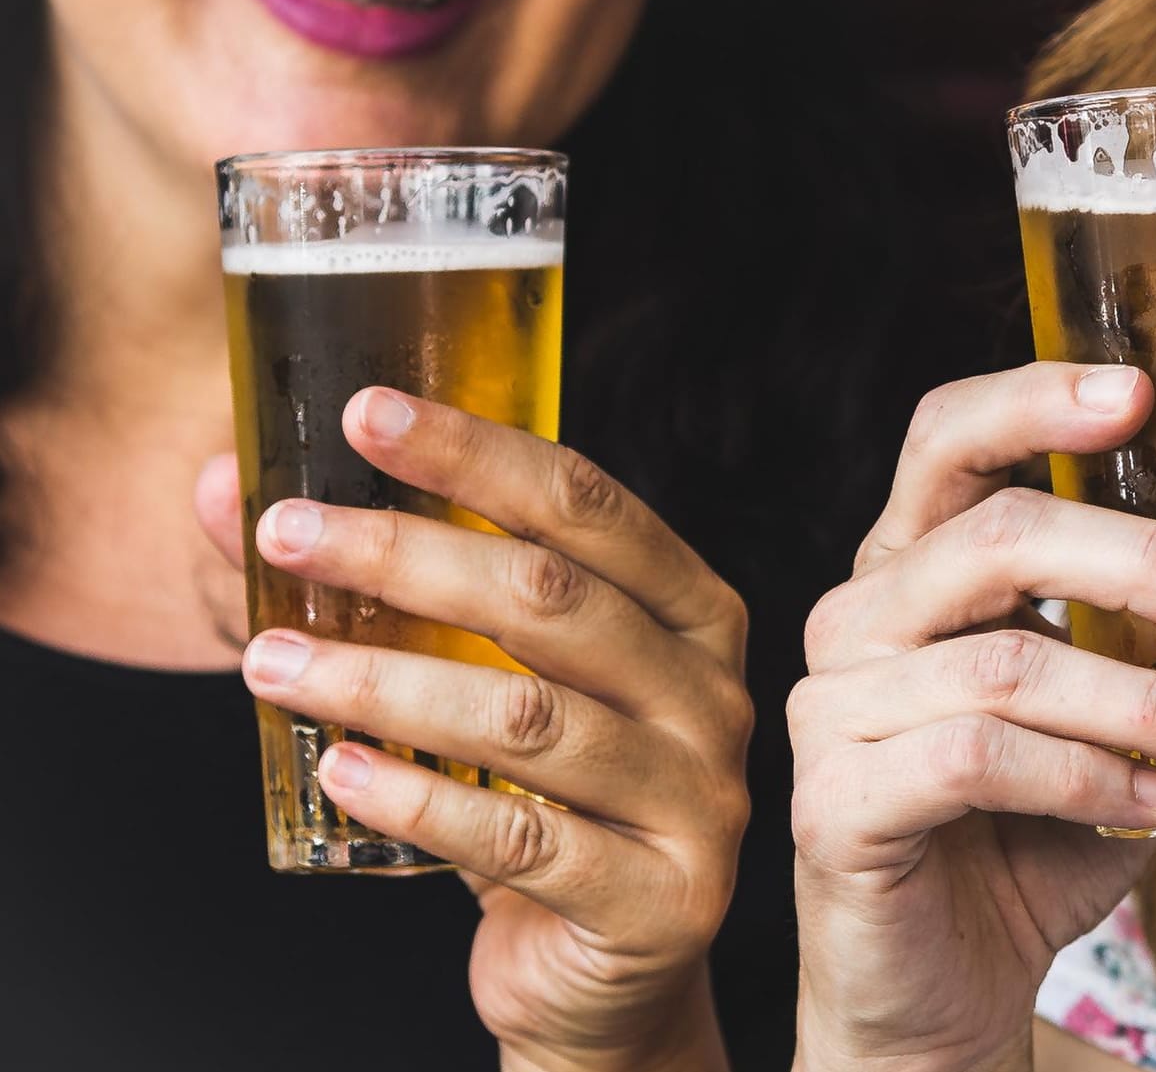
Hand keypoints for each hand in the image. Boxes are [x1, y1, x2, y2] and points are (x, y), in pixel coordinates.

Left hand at [196, 388, 749, 1071]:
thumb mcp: (490, 679)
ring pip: (528, 717)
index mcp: (692, 613)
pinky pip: (521, 842)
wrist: (607, 965)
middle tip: (285, 534)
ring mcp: (697, 799)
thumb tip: (219, 494)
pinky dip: (417, 799)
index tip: (364, 416)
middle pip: (552, 599)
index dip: (476, 453)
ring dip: (383, 680)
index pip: (589, 507)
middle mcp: (711, 694)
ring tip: (271, 663)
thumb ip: (388, 589)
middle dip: (404, 554)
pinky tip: (334, 769)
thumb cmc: (545, 797)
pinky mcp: (659, 899)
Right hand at [788, 363, 1155, 1071]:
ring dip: (1150, 701)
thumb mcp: (1102, 719)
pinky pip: (980, 757)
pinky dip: (1091, 778)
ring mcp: (833, 709)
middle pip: (991, 537)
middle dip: (1140, 561)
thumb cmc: (1026, 840)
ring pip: (1008, 662)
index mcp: (912, 571)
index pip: (946, 443)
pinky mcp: (836, 801)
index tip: (1140, 392)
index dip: (1032, 401)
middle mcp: (857, 620)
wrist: (945, 988)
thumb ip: (1147, 646)